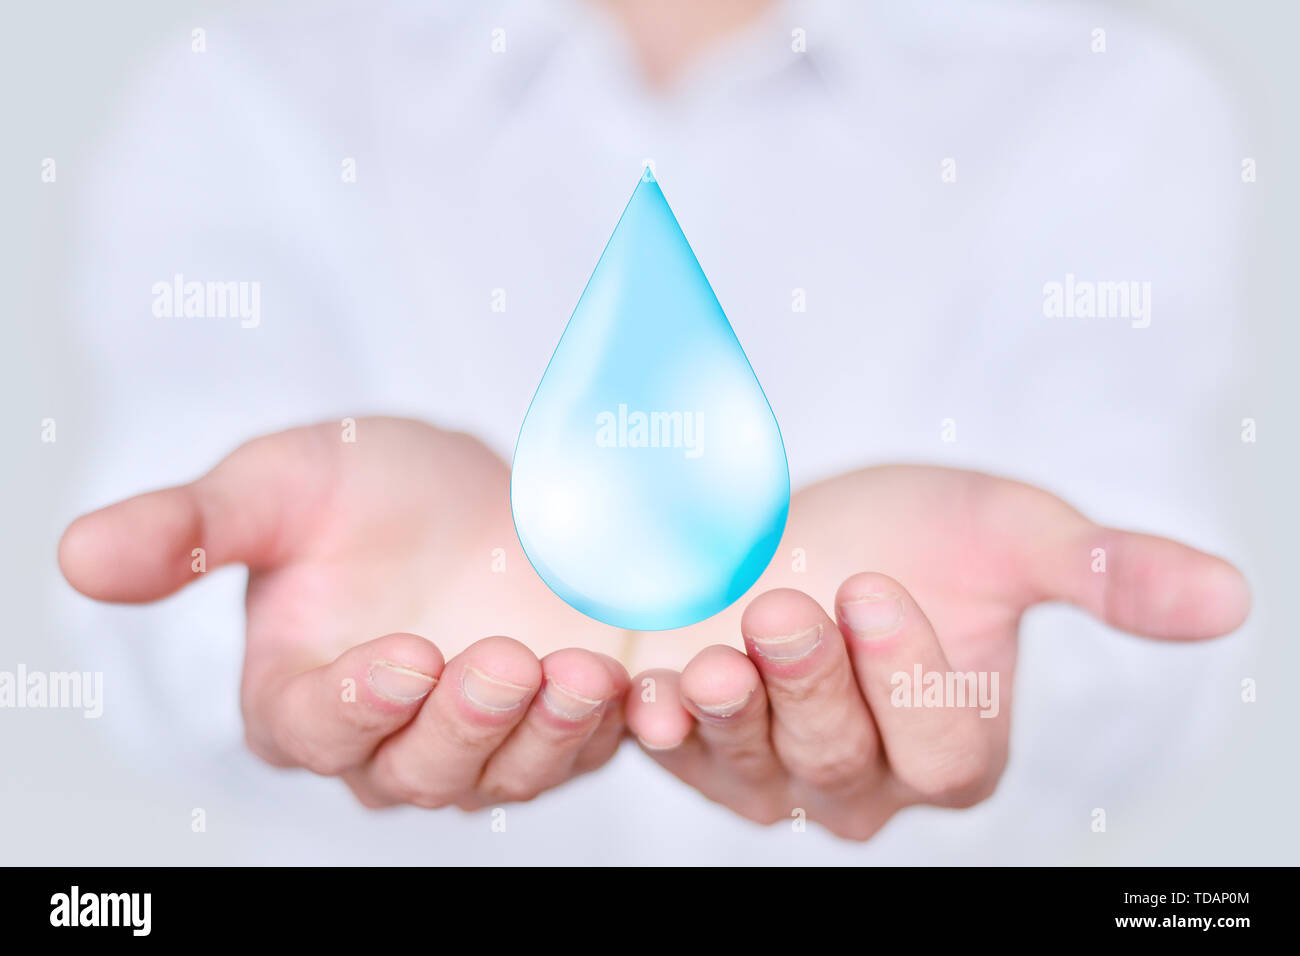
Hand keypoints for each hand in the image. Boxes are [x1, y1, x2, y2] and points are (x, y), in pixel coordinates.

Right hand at [58, 418, 630, 808]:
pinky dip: (604, 728)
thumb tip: (74, 555)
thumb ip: (194, 526)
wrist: (474, 488)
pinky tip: (631, 686)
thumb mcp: (281, 483)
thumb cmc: (367, 489)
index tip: (403, 657)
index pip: (315, 729)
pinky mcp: (552, 727)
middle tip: (501, 662)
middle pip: (415, 767)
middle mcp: (388, 739)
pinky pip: (578, 750)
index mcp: (304, 695)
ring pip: (501, 773)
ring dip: (542, 732)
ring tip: (581, 672)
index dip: (355, 704)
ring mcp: (477, 740)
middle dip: (461, 722)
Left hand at [623, 466, 1249, 838]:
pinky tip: (643, 692)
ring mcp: (775, 771)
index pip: (943, 743)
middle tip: (786, 605)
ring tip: (709, 656)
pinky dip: (661, 729)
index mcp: (953, 743)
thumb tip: (1231, 597)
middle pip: (843, 759)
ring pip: (758, 764)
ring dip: (731, 711)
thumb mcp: (1003, 535)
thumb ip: (1100, 573)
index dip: (910, 677)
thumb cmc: (904, 534)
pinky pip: (679, 757)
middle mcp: (866, 778)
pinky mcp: (700, 749)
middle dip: (812, 682)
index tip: (875, 586)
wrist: (798, 527)